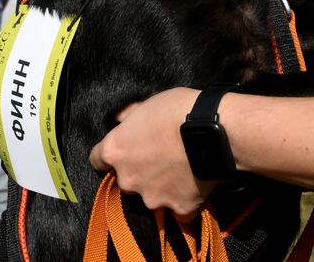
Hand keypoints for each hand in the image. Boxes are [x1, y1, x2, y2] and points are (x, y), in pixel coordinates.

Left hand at [89, 87, 216, 222]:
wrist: (216, 129)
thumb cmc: (178, 109)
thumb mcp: (147, 103)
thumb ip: (130, 118)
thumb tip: (121, 120)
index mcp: (116, 151)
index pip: (97, 159)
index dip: (112, 154)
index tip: (126, 149)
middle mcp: (128, 179)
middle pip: (126, 180)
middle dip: (139, 172)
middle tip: (160, 157)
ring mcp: (152, 197)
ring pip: (151, 196)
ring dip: (162, 187)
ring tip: (182, 170)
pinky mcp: (178, 208)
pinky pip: (179, 210)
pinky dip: (184, 201)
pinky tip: (195, 186)